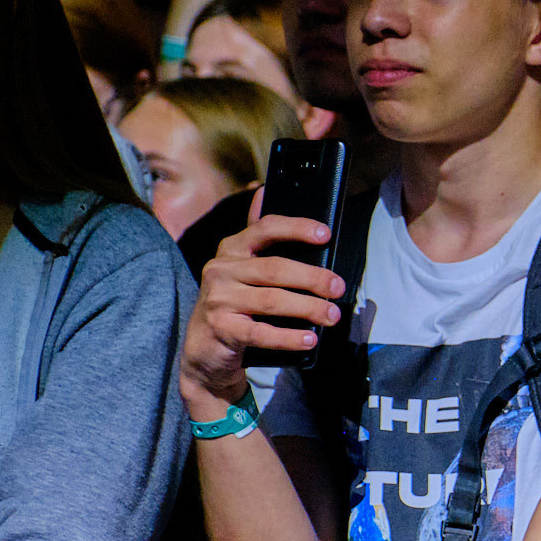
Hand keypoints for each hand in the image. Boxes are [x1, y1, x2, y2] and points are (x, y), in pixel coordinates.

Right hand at [178, 192, 344, 409]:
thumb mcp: (241, 267)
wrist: (203, 349)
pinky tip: (309, 338)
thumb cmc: (234, 303)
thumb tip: (263, 191)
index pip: (265, 229)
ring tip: (331, 315)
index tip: (325, 234)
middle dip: (313, 278)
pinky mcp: (221, 329)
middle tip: (337, 288)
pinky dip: (289, 337)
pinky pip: (262, 332)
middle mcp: (221, 270)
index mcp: (231, 249)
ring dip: (308, 308)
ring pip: (272, 300)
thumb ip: (257, 235)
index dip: (297, 228)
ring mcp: (218, 300)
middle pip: (275, 268)